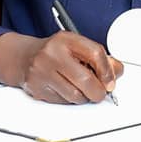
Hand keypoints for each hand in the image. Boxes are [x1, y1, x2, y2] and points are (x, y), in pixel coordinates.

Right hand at [0, 31, 123, 104]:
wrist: (24, 57)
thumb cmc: (55, 52)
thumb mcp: (76, 47)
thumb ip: (99, 58)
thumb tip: (117, 72)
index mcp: (66, 39)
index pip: (95, 54)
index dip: (107, 71)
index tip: (111, 82)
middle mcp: (52, 53)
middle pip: (86, 80)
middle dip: (98, 91)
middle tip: (100, 92)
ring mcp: (42, 71)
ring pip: (75, 96)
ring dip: (83, 97)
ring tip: (80, 88)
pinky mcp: (36, 88)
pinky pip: (63, 102)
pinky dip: (69, 100)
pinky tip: (64, 89)